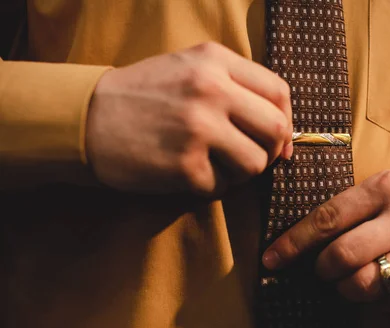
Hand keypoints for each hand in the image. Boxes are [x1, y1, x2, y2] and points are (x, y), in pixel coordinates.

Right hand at [86, 42, 292, 195]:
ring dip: (241, 172)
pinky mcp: (184, 165)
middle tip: (252, 157)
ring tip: (217, 165)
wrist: (86, 117)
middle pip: (275, 129)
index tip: (279, 140)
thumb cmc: (143, 94)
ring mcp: (198, 128)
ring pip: (255, 164)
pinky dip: (210, 186)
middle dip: (271, 151)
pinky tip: (189, 173)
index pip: (278, 92)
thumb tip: (281, 127)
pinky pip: (222, 187)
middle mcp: (211, 90)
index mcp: (215, 61)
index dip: (287, 121)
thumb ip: (235, 84)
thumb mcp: (188, 66)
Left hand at [262, 170, 389, 307]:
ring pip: (363, 286)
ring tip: (348, 279)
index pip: (327, 219)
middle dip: (321, 270)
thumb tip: (298, 245)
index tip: (270, 260)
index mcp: (386, 188)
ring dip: (344, 289)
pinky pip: (389, 303)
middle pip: (342, 258)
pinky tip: (381, 284)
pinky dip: (374, 299)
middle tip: (322, 269)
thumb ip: (347, 209)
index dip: (293, 243)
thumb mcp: (383, 187)